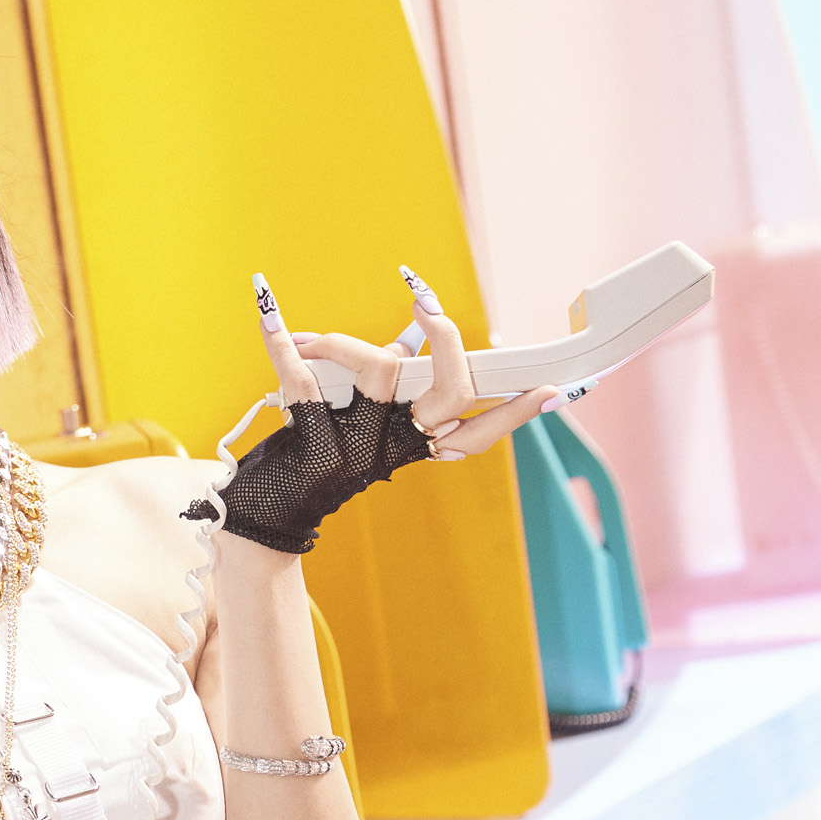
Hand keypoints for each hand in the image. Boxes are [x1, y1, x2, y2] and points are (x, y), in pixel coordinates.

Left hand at [189, 271, 558, 552]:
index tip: (552, 391)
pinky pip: (302, 379)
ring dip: (342, 340)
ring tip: (307, 336)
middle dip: (448, 342)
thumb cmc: (314, 464)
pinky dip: (281, 342)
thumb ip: (391, 389)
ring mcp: (356, 446)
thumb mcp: (361, 431)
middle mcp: (393, 448)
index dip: (515, 413)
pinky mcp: (312, 441)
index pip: (477, 433)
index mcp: (412, 447)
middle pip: (451, 395)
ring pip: (383, 371)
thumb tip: (411, 335)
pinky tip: (270, 310)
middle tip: (428, 302)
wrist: (268, 517)